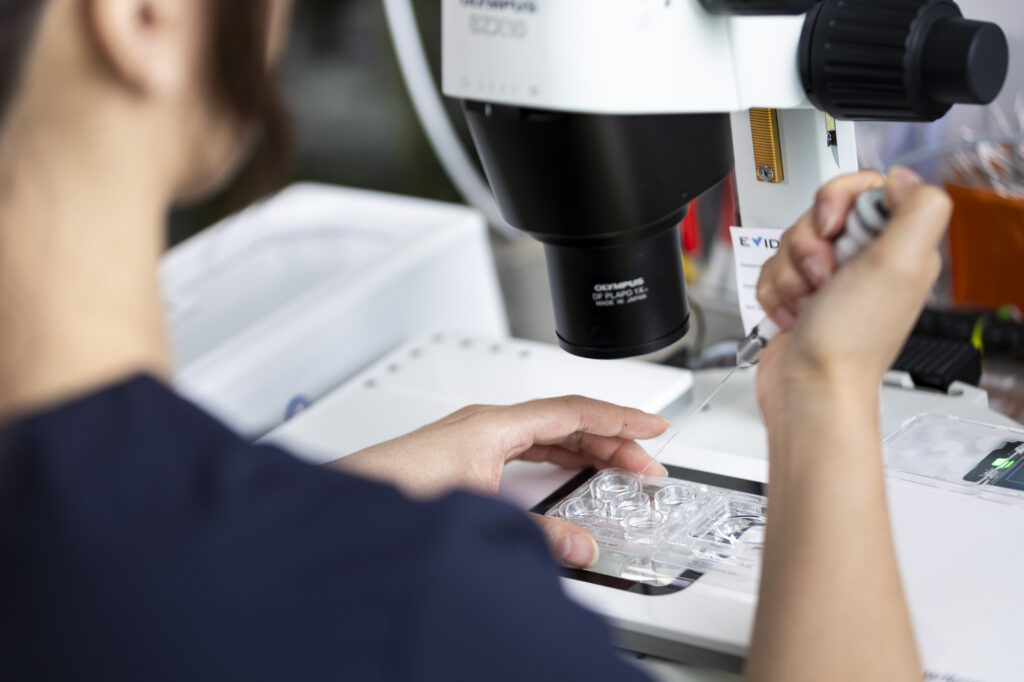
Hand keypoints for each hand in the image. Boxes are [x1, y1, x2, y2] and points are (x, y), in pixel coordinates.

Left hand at [329, 396, 669, 567]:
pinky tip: (574, 472)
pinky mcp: (468, 453)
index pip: (572, 410)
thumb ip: (537, 532)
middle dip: (612, 438)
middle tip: (648, 462)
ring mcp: (477, 436)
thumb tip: (581, 546)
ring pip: (549, 432)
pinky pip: (530, 444)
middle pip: (566, 420)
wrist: (351, 502)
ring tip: (621, 467)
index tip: (653, 426)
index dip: (620, 418)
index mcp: (495, 423)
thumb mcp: (480, 511)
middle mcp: (487, 423)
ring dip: (589, 447)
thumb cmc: (396, 491)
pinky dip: (561, 456)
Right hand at [755, 167, 952, 421]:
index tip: (833, 228)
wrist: (809, 387)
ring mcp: (829, 279)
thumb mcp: (901, 264)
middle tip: (823, 275)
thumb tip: (899, 179)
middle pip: (820, 212)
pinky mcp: (798, 295)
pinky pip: (770, 269)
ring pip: (790, 241)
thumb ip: (916, 207)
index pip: (865, 187)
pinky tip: (794, 314)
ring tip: (809, 301)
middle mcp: (866, 260)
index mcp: (898, 245)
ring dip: (789, 272)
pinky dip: (774, 292)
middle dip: (808, 243)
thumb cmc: (850, 340)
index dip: (838, 200)